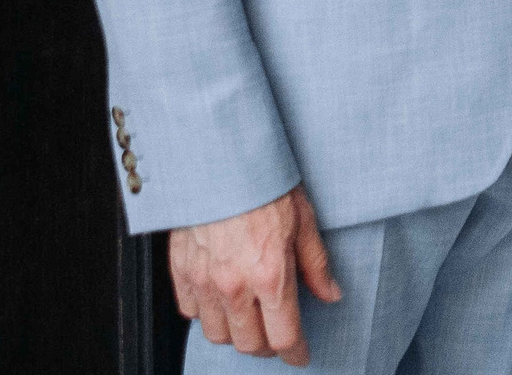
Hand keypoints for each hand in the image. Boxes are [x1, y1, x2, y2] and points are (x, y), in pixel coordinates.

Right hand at [168, 186, 342, 363]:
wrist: (220, 158)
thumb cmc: (264, 183)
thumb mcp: (304, 220)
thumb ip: (316, 265)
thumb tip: (331, 294)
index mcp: (270, 276)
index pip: (284, 337)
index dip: (296, 353)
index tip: (300, 354)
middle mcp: (235, 286)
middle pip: (250, 345)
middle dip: (268, 347)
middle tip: (277, 333)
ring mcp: (204, 281)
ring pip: (218, 334)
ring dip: (236, 333)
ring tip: (248, 317)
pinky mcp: (180, 270)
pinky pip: (190, 312)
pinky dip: (205, 313)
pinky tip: (219, 299)